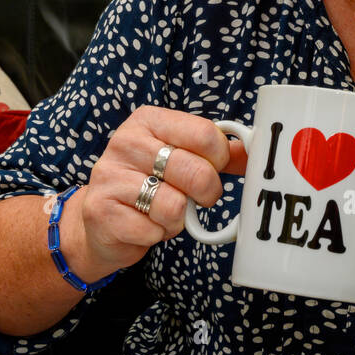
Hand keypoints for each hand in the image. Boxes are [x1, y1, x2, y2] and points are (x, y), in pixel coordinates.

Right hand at [59, 106, 248, 281]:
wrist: (100, 221)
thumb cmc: (149, 185)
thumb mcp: (181, 158)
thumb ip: (218, 153)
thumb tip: (254, 151)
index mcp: (149, 120)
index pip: (205, 134)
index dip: (220, 159)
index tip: (215, 168)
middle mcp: (125, 142)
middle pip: (196, 171)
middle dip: (207, 192)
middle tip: (199, 198)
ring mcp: (109, 176)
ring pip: (175, 205)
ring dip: (178, 218)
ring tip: (163, 212)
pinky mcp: (101, 211)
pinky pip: (153, 230)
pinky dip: (157, 234)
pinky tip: (144, 225)